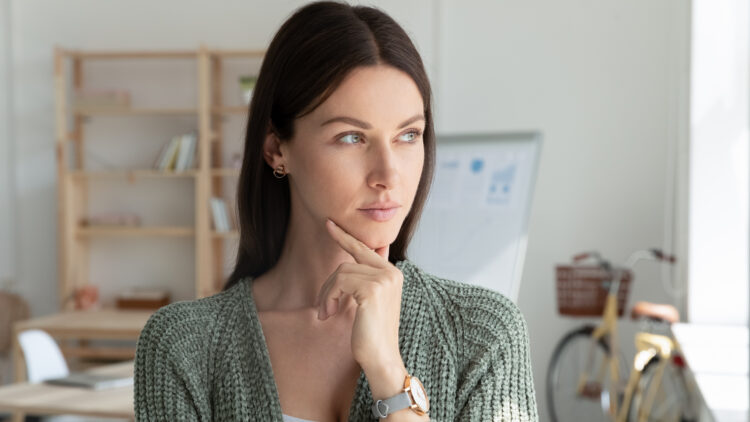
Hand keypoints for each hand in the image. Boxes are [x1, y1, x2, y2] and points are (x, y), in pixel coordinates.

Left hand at [315, 218, 403, 371]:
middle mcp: (391, 273)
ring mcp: (383, 279)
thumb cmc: (372, 334)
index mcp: (393, 274)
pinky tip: (329, 314)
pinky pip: (339, 282)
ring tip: (326, 314)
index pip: (366, 248)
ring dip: (327, 294)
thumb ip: (364, 280)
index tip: (329, 224)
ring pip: (341, 272)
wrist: (382, 358)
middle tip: (321, 305)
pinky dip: (328, 298)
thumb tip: (350, 263)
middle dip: (330, 281)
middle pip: (350, 260)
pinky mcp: (372, 289)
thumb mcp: (369, 302)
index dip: (346, 237)